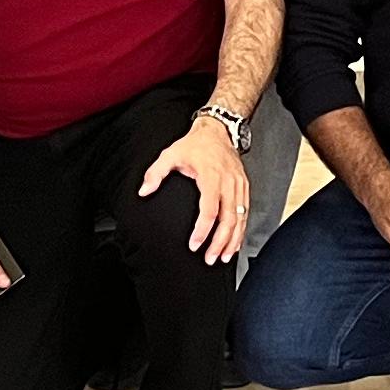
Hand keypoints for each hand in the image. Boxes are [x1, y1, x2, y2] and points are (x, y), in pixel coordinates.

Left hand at [141, 114, 248, 263]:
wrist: (219, 131)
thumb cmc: (196, 145)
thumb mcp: (171, 154)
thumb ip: (155, 173)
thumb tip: (144, 191)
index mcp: (211, 177)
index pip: (209, 210)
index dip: (203, 230)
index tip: (195, 245)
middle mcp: (229, 183)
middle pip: (228, 219)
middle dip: (219, 242)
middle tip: (209, 258)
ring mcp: (239, 186)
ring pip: (240, 219)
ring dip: (232, 241)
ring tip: (222, 257)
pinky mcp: (244, 188)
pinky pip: (245, 214)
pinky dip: (240, 231)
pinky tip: (233, 244)